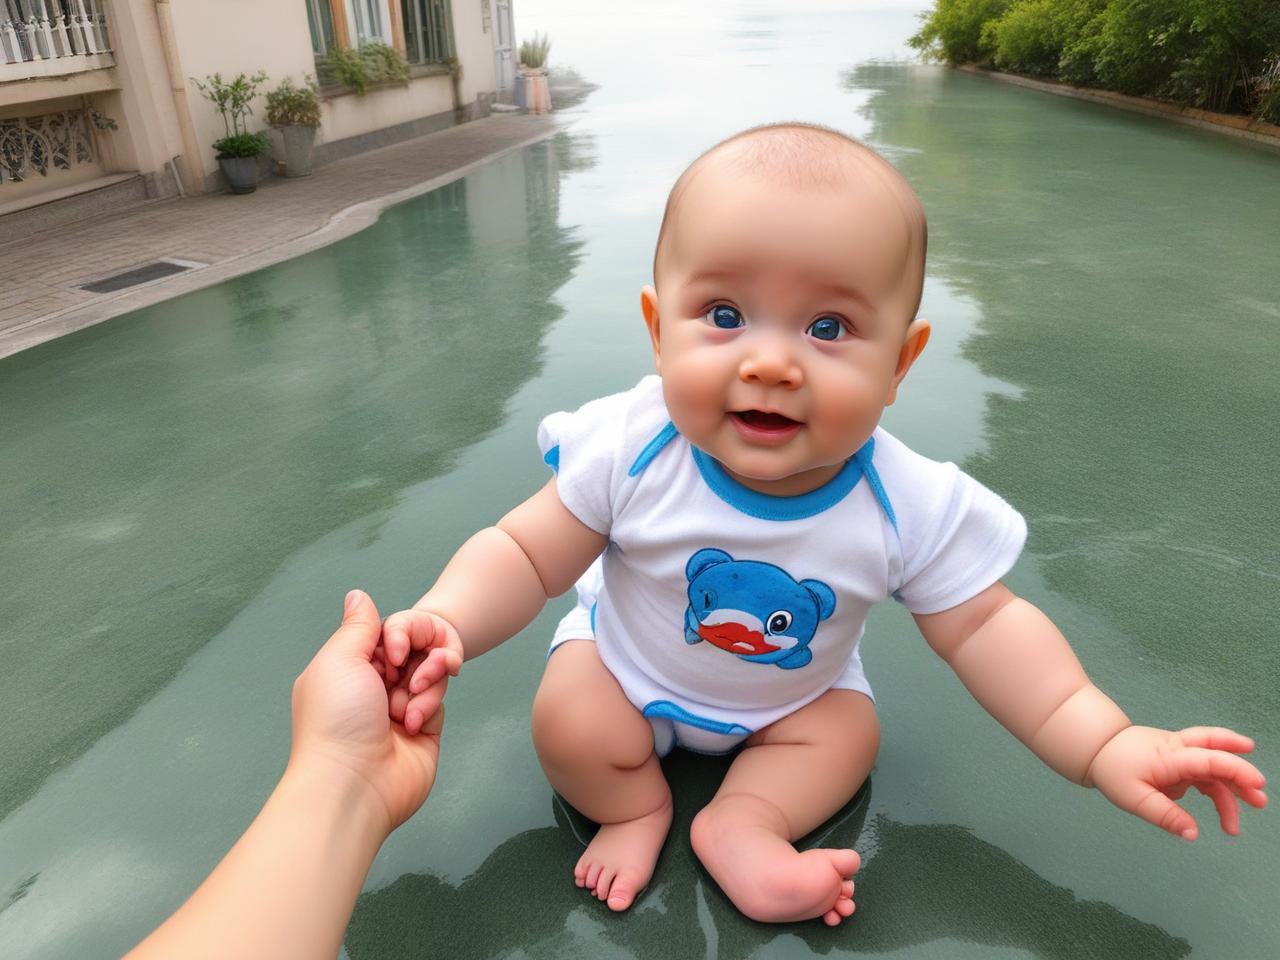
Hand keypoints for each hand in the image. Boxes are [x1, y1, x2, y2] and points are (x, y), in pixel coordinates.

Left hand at [290, 590, 443, 834]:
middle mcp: (370, 690)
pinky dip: (427, 709)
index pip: (383, 638)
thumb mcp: (340, 660)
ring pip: (427, 677)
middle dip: (416, 661)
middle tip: (405, 679)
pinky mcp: (422, 733)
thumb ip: (358, 626)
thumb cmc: (338, 719)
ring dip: (422, 688)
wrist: (355, 783)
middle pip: (410, 655)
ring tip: (405, 710)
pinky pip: (436, 705)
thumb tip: (358, 595)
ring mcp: (397, 713)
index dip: (397, 638)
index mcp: (346, 670)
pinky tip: (411, 726)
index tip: (394, 651)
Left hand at [1086, 725, 1266, 839]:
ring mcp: (1180, 753)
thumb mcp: (1134, 798)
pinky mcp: (1179, 760)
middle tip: (1260, 799)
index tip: (1257, 784)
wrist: (1097, 748)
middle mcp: (1179, 750)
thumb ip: (1165, 816)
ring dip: (1231, 790)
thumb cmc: (1113, 770)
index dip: (1236, 770)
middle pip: (1218, 755)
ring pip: (1214, 768)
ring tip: (1234, 826)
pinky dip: (1216, 790)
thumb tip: (1193, 834)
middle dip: (1242, 776)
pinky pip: (1205, 773)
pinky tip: (1223, 811)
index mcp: (1170, 757)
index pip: (1209, 760)